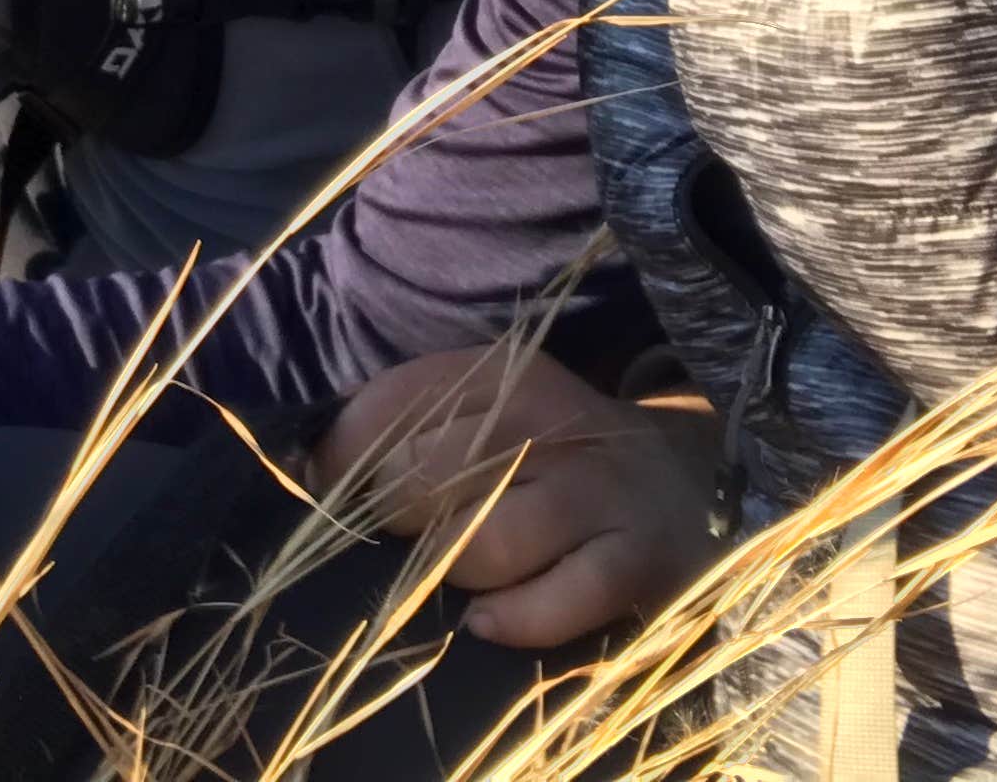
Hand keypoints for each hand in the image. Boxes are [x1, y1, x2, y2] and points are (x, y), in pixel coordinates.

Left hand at [313, 346, 718, 650]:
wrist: (688, 486)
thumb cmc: (556, 457)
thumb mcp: (494, 416)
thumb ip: (408, 429)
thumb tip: (308, 471)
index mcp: (507, 376)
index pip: (397, 403)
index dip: (344, 454)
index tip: (324, 487)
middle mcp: (551, 426)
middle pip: (429, 473)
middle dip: (394, 517)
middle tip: (402, 535)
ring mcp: (595, 495)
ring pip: (483, 541)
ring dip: (449, 569)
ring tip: (450, 575)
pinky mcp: (634, 562)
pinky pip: (553, 602)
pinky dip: (512, 618)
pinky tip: (490, 619)